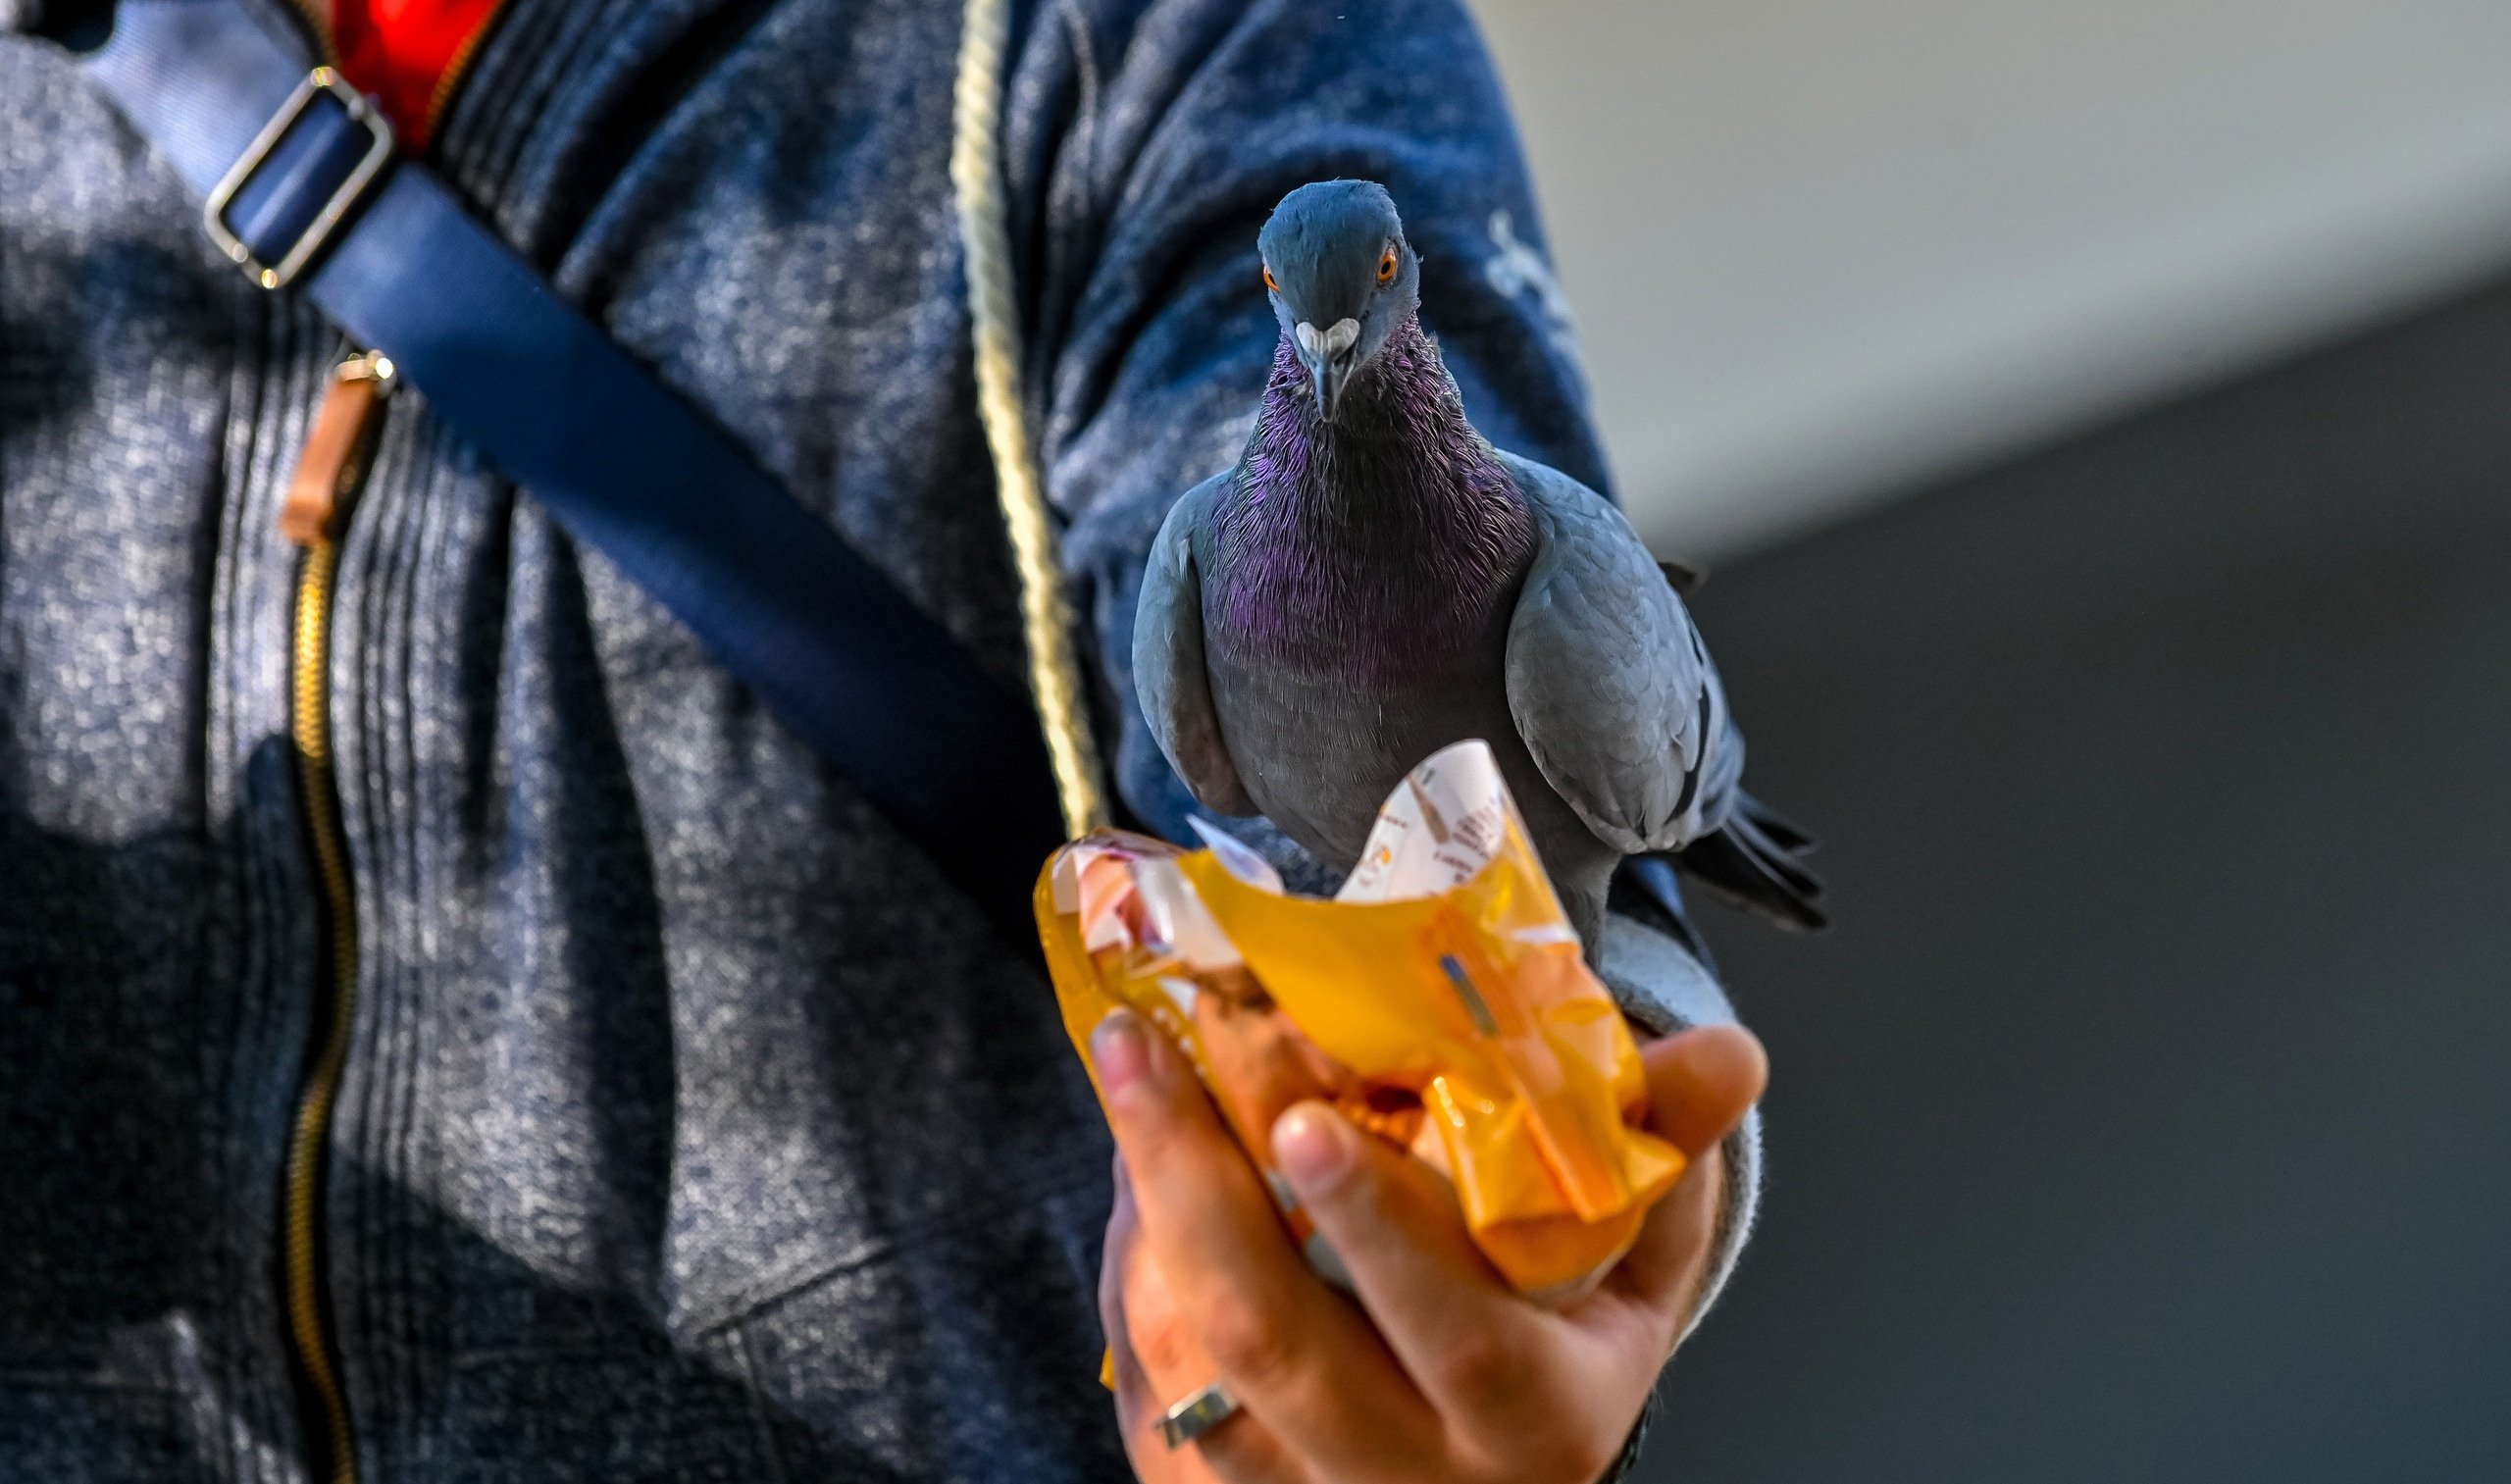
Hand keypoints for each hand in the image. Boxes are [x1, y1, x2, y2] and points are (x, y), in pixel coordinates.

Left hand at [1093, 1008, 1765, 1483]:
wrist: (1492, 1482)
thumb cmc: (1562, 1352)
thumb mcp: (1637, 1269)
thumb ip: (1668, 1159)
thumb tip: (1728, 1054)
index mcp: (1537, 1422)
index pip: (1459, 1335)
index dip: (1383, 1235)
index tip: (1310, 1124)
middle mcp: (1413, 1479)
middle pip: (1284, 1350)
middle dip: (1206, 1195)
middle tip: (1155, 1055)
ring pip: (1193, 1373)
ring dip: (1146, 1215)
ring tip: (1131, 1069)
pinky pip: (1149, 1390)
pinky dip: (1130, 1270)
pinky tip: (1131, 1168)